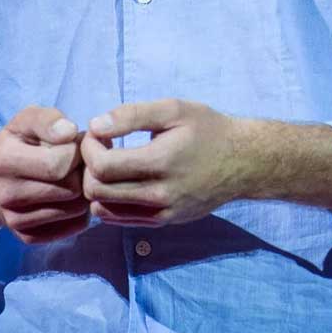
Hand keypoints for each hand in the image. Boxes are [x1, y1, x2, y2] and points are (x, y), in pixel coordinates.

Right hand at [0, 105, 89, 245]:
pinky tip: (71, 196)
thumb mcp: (29, 119)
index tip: (74, 144)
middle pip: (71, 188)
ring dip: (85, 191)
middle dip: (83, 171)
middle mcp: (7, 194)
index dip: (77, 150)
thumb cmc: (20, 143)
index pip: (60, 163)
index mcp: (5, 159)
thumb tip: (69, 132)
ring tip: (75, 176)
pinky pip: (75, 227)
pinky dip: (82, 211)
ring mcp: (15, 220)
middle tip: (79, 162)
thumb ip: (49, 119)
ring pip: (77, 209)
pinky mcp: (28, 237)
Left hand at [80, 98, 253, 227]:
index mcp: (161, 162)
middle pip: (96, 191)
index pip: (102, 166)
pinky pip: (119, 219)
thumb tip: (95, 125)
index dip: (89, 148)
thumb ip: (132, 115)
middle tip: (101, 147)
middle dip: (87, 167)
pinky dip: (109, 201)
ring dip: (96, 186)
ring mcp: (161, 214)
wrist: (244, 162)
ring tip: (110, 164)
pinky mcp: (163, 223)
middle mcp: (159, 195)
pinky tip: (121, 180)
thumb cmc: (208, 130)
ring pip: (103, 210)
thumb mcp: (174, 109)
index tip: (98, 133)